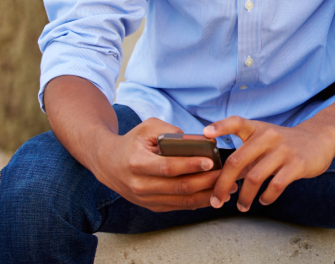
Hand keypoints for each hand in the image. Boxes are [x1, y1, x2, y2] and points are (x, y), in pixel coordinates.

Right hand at [91, 117, 231, 211]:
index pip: (169, 167)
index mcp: (137, 164)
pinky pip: (179, 206)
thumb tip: (200, 141)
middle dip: (206, 181)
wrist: (107, 163)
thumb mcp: (148, 128)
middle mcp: (140, 185)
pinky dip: (198, 202)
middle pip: (179, 187)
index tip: (212, 161)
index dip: (191, 165)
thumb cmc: (132, 142)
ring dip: (207, 195)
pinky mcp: (152, 206)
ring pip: (182, 201)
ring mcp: (145, 199)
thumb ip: (172, 131)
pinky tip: (214, 195)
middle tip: (227, 174)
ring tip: (228, 187)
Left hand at [204, 117, 334, 211]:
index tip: (205, 134)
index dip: (220, 126)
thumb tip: (220, 178)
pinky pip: (276, 185)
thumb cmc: (284, 143)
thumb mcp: (264, 140)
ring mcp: (284, 150)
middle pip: (237, 161)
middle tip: (216, 201)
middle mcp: (269, 136)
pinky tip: (264, 200)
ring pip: (255, 177)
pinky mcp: (297, 164)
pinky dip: (267, 197)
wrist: (320, 139)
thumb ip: (245, 155)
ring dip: (244, 197)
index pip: (237, 122)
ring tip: (241, 207)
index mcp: (258, 128)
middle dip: (222, 185)